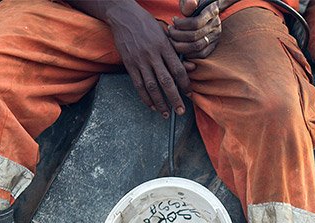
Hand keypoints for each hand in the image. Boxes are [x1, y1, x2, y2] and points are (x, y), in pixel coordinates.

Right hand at [105, 2, 190, 116]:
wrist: (124, 17)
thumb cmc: (147, 25)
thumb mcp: (165, 34)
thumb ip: (176, 52)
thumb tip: (190, 67)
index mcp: (164, 46)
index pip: (177, 69)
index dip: (185, 84)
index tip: (189, 94)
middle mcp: (152, 55)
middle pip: (166, 81)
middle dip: (174, 98)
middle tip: (180, 111)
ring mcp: (139, 61)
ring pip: (151, 86)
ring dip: (160, 103)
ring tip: (166, 114)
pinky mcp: (129, 64)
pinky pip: (138, 85)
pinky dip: (145, 97)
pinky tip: (151, 106)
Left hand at [169, 0, 220, 69]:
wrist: (207, 8)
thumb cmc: (195, 3)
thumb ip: (188, 2)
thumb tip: (189, 7)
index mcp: (211, 11)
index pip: (195, 23)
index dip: (181, 24)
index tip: (173, 20)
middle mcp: (215, 25)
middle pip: (195, 37)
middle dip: (177, 35)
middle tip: (170, 30)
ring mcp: (215, 37)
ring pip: (197, 48)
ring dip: (180, 45)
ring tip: (172, 38)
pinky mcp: (212, 46)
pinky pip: (201, 54)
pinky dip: (188, 53)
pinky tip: (179, 46)